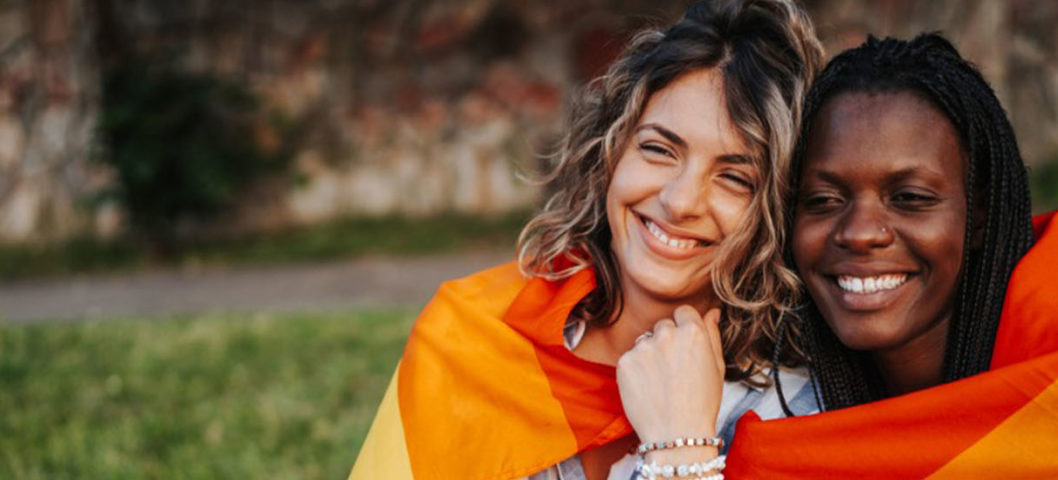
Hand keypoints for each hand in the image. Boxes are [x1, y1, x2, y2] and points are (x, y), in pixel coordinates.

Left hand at [616, 306, 724, 445]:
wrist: (677, 435)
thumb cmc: (702, 404)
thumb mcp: (717, 367)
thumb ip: (712, 334)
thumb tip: (712, 311)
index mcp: (693, 332)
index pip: (683, 312)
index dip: (684, 328)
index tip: (684, 346)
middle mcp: (666, 334)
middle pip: (663, 325)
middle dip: (667, 341)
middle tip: (674, 371)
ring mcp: (643, 347)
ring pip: (645, 341)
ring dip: (650, 354)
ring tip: (660, 383)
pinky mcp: (624, 361)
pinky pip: (630, 357)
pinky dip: (636, 370)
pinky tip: (647, 388)